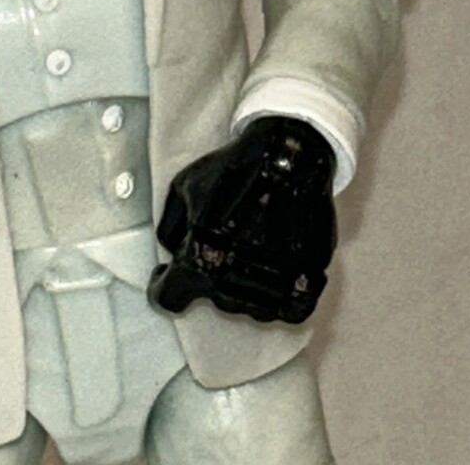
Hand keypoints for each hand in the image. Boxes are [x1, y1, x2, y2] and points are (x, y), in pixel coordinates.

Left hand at [147, 116, 336, 323]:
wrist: (288, 158)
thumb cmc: (234, 169)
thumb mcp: (183, 187)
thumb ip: (169, 227)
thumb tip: (172, 252)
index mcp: (202, 255)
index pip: (169, 297)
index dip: (162, 286)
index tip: (167, 277)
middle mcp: (235, 276)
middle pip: (213, 299)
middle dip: (209, 276)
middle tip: (218, 247)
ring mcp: (273, 284)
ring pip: (251, 307)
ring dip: (243, 287)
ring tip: (247, 255)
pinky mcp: (306, 281)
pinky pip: (290, 311)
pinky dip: (281, 301)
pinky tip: (274, 280)